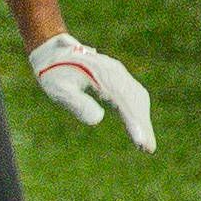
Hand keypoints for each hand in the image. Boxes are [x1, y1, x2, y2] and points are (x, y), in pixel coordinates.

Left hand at [28, 34, 154, 151]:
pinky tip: (139, 127)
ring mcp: (118, 73)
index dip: (133, 122)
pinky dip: (138, 111)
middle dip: (142, 124)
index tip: (140, 142)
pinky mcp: (117, 77)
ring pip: (137, 97)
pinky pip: (133, 94)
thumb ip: (76, 102)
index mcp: (101, 74)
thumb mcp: (58, 88)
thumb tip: (98, 120)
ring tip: (145, 145)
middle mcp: (115, 72)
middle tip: (147, 149)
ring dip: (142, 119)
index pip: (123, 100)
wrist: (53, 51)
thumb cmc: (53, 71)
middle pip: (135, 100)